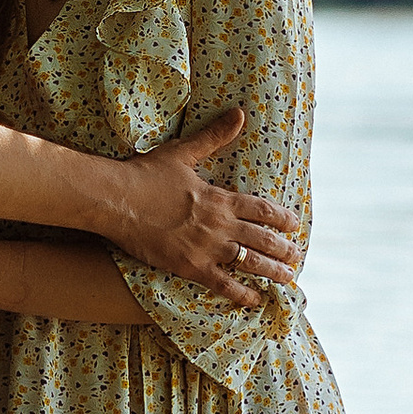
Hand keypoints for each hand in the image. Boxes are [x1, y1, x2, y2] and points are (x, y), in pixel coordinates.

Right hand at [117, 115, 304, 310]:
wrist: (115, 200)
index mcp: (220, 198)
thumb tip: (239, 113)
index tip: (294, 224)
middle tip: (297, 255)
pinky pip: (223, 284)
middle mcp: (220, 225)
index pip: (262, 209)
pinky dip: (241, 294)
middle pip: (262, 238)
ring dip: (272, 271)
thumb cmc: (145, 174)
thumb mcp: (183, 152)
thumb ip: (214, 137)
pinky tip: (255, 300)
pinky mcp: (190, 266)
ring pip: (250, 262)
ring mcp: (206, 248)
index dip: (281, 218)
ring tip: (287, 278)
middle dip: (283, 248)